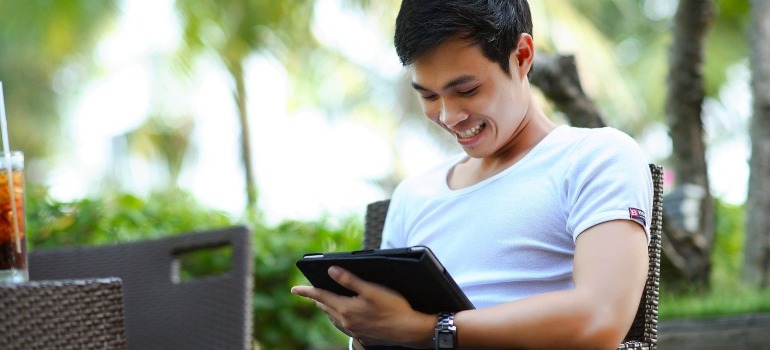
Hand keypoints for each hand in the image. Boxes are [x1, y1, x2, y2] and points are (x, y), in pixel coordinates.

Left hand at [291, 266, 434, 346]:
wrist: (409, 329)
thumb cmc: (394, 307)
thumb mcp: (372, 289)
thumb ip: (349, 280)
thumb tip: (331, 270)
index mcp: (346, 309)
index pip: (320, 297)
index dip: (306, 291)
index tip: (294, 289)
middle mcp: (346, 321)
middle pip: (325, 307)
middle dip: (315, 298)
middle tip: (307, 292)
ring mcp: (353, 329)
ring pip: (332, 316)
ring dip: (325, 307)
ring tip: (320, 301)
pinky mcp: (361, 333)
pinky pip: (341, 324)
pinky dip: (335, 316)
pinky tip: (340, 314)